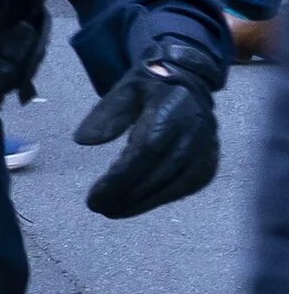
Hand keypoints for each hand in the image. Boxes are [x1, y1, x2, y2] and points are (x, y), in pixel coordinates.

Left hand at [74, 35, 221, 217]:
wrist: (191, 82)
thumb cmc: (151, 87)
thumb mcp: (124, 90)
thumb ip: (105, 114)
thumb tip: (83, 141)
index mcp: (171, 112)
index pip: (144, 152)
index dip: (120, 178)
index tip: (95, 196)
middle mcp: (194, 133)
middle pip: (159, 174)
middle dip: (126, 196)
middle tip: (98, 207)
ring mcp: (207, 150)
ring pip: (175, 186)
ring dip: (142, 203)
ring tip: (112, 210)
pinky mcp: (210, 162)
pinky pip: (187, 187)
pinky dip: (161, 199)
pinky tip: (137, 204)